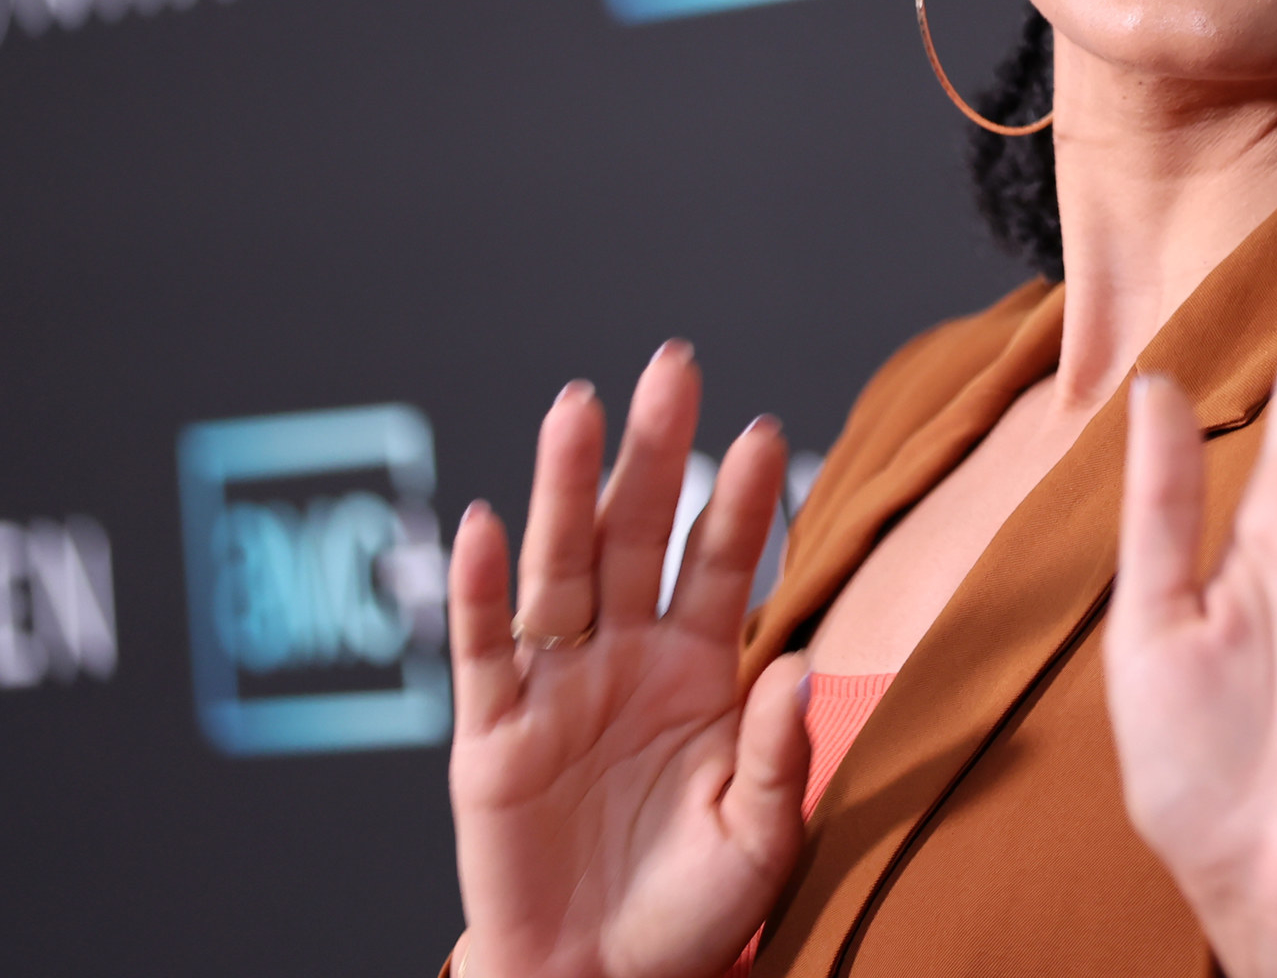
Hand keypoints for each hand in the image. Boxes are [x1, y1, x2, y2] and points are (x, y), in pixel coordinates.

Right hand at [447, 344, 811, 977]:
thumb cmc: (694, 910)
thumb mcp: (761, 838)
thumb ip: (779, 755)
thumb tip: (797, 668)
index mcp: (702, 670)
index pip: (725, 563)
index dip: (742, 501)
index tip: (767, 432)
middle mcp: (628, 659)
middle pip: (638, 534)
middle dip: (655, 451)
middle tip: (672, 365)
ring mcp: (556, 688)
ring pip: (561, 569)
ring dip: (566, 488)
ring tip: (578, 407)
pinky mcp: (489, 736)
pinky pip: (483, 652)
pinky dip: (480, 590)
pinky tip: (486, 524)